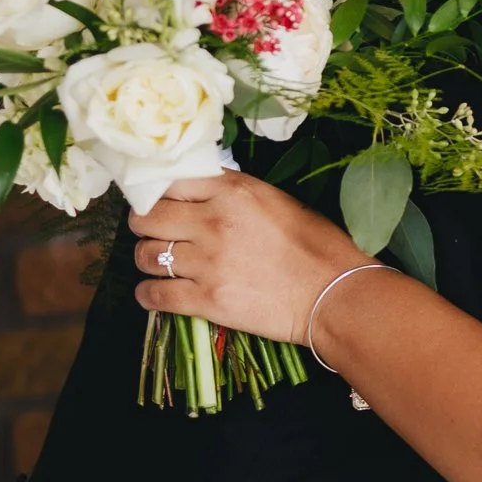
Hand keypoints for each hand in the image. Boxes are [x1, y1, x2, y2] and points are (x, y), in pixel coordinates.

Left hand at [128, 173, 367, 347]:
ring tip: (161, 263)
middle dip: (145, 224)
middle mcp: (213, 222)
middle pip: (145, 217)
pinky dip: (149, 294)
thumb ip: (234, 193)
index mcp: (233, 192)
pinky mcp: (207, 300)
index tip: (160, 201)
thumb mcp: (277, 201)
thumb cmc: (318, 246)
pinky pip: (154, 294)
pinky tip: (155, 292)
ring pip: (145, 255)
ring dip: (148, 259)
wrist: (336, 295)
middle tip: (157, 232)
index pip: (168, 181)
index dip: (158, 192)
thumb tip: (199, 192)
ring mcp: (208, 263)